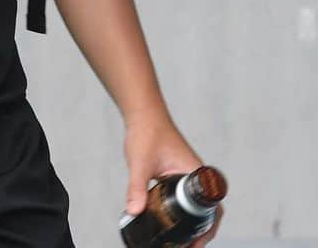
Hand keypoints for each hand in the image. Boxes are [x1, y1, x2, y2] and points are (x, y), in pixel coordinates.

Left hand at [124, 111, 222, 244]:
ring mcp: (187, 173)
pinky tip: (167, 218)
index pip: (213, 208)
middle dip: (199, 230)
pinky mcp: (177, 172)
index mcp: (195, 173)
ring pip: (195, 203)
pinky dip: (180, 209)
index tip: (195, 244)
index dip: (208, 229)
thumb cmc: (146, 132)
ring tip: (179, 239)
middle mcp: (195, 174)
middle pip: (206, 210)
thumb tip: (133, 212)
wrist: (142, 112)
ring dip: (190, 221)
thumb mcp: (140, 163)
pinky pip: (184, 195)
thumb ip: (136, 188)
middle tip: (186, 246)